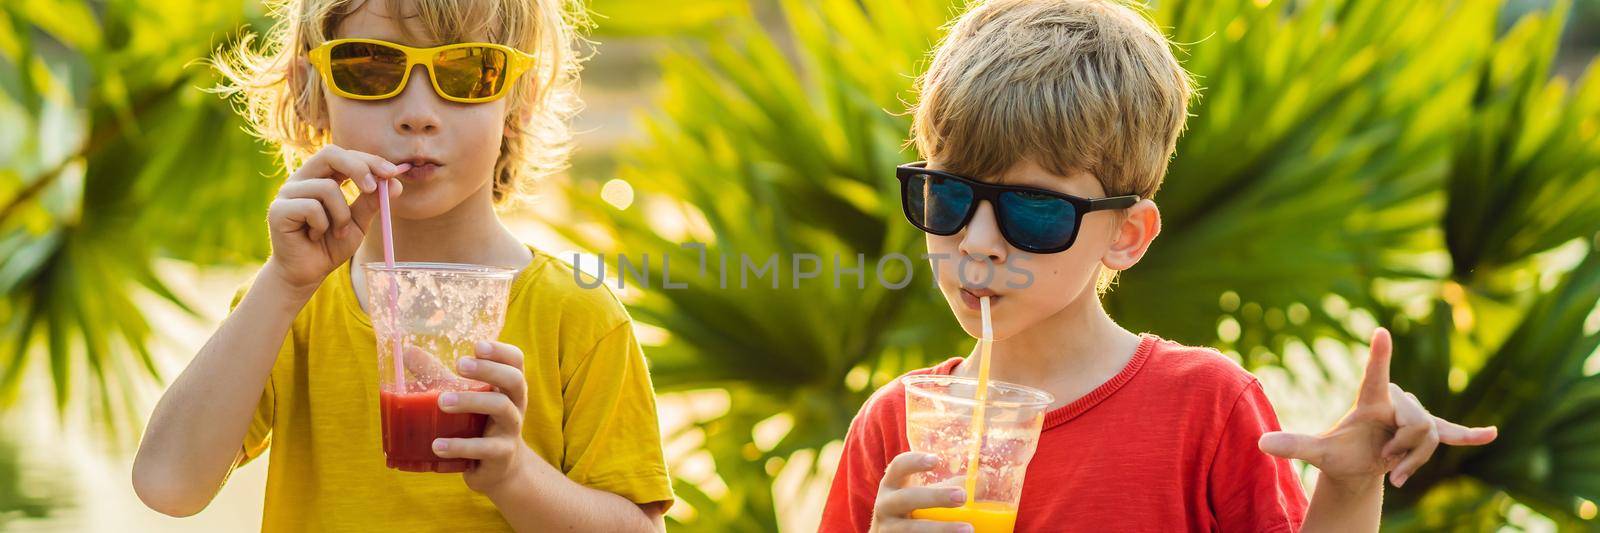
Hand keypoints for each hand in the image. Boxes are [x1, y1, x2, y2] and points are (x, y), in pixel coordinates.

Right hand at [264, 144, 407, 293]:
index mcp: (320, 176)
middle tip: (373, 188)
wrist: (308, 273)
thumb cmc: (332, 244)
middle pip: (330, 154)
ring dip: (342, 215)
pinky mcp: (278, 209)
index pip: (344, 155)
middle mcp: (302, 179)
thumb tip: (395, 183)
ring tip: (338, 232)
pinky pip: (312, 208)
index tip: (392, 172)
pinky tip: (315, 237)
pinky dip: (323, 226)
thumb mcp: (359, 222)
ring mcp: (287, 192)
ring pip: (327, 188)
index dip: (369, 160)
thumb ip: (372, 201)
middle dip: (358, 168)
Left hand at [432, 341, 531, 494]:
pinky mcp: (501, 455)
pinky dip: (460, 446)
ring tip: (442, 401)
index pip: (515, 362)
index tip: (477, 346)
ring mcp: (510, 430)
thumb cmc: (477, 425)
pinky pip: (485, 448)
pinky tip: (437, 445)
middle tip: (460, 365)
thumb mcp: (462, 397)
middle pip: (514, 380)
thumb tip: (408, 350)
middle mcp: (515, 405)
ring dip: (472, 401)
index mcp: (507, 387)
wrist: (498, 469)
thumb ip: (438, 374)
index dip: (501, 351)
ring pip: (502, 408)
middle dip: (489, 369)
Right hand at [869, 452, 973, 532]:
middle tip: (962, 496)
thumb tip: (983, 481)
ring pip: (911, 529)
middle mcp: (885, 505)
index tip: (936, 460)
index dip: (914, 462)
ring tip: (968, 529)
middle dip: (934, 497)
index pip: (897, 467)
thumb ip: (945, 488)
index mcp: (891, 485)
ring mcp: (888, 528)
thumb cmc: (909, 511)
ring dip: (941, 529)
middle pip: (906, 498)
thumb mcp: (919, 497)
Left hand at [1258, 328, 1497, 488]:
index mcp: (1371, 400)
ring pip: (1430, 436)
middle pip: (1416, 421)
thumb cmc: (1337, 454)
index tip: (1380, 331)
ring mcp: (1414, 418)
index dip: (1378, 356)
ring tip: (1395, 468)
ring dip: (1414, 460)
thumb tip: (1259, 443)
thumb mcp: (1317, 453)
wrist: (1358, 465)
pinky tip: (1491, 434)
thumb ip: (1293, 445)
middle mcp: (1395, 402)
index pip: (1375, 376)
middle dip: (1403, 447)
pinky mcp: (1429, 434)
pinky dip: (1469, 435)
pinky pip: (1452, 433)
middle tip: (1383, 457)